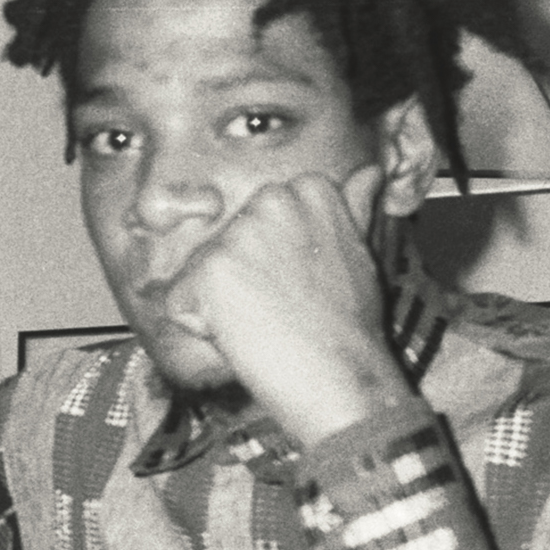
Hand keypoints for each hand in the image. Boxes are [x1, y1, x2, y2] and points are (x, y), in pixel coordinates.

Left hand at [165, 165, 411, 446]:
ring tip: (265, 323)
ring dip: (219, 305)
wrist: (340, 376)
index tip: (300, 284)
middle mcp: (271, 200)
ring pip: (199, 273)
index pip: (256, 220)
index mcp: (309, 189)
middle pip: (224, 243)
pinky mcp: (209, 270)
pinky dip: (199, 328)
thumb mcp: (360, 253)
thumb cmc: (350, 325)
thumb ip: (352, 209)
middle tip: (282, 307)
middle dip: (239, 279)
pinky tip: (242, 336)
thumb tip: (369, 173)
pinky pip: (179, 303)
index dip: (270, 261)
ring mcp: (238, 234)